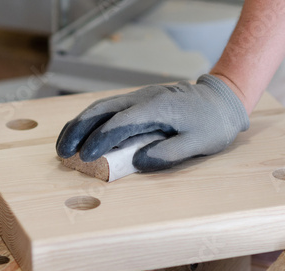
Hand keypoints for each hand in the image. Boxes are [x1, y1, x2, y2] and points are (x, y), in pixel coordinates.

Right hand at [56, 74, 249, 171]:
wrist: (222, 100)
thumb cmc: (213, 124)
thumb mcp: (198, 144)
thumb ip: (168, 154)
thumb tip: (137, 161)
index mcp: (157, 108)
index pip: (119, 124)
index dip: (99, 140)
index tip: (85, 158)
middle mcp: (144, 98)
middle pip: (102, 110)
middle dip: (78, 130)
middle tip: (62, 152)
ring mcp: (140, 96)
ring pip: (102, 106)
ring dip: (80, 124)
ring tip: (64, 143)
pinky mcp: (140, 99)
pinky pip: (110, 107)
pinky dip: (92, 120)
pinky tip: (83, 132)